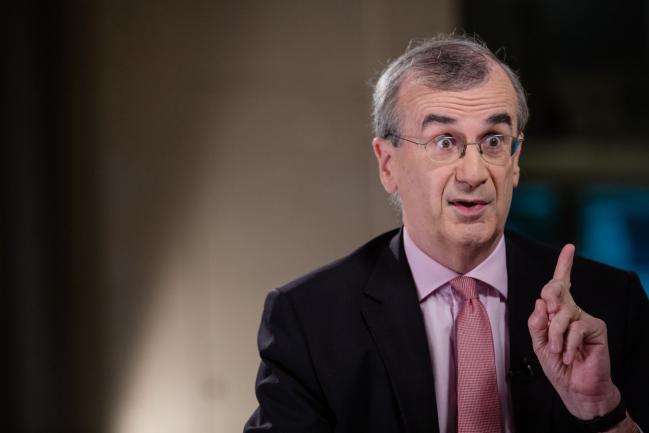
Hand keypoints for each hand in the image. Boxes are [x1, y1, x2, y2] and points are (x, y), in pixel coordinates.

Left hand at [527, 244, 620, 419]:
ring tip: (559, 352)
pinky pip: (576, 327)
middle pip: (557, 290)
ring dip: (555, 335)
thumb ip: (537, 323)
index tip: (570, 247)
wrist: (577, 389)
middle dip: (550, 298)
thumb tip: (540, 301)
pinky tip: (570, 357)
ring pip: (562, 314)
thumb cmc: (557, 366)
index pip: (560, 285)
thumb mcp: (539, 344)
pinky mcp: (596, 328)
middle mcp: (572, 311)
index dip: (564, 265)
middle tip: (550, 313)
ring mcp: (585, 318)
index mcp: (557, 312)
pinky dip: (569, 343)